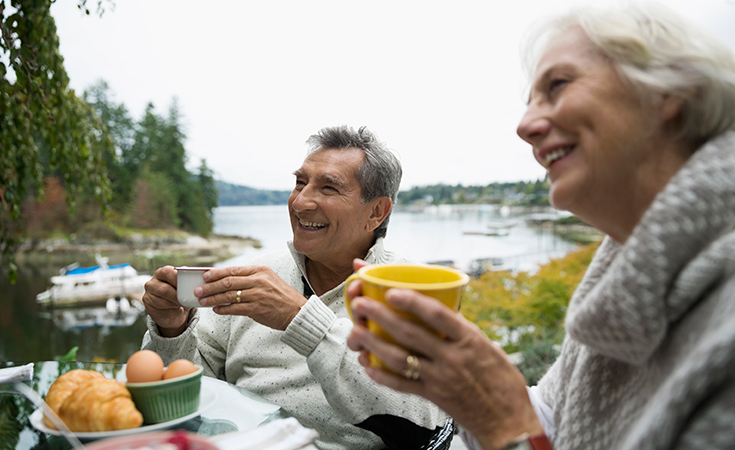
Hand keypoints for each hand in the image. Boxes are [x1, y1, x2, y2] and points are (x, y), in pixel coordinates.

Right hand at [142, 266, 190, 336]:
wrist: (176, 311)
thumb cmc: (181, 294)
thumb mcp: (185, 286)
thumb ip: (187, 280)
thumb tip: (194, 277)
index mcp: (161, 273)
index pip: (166, 272)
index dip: (177, 279)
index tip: (186, 286)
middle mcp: (152, 283)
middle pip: (163, 289)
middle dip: (177, 296)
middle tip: (185, 300)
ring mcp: (148, 296)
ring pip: (162, 302)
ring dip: (176, 305)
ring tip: (183, 305)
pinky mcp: (149, 309)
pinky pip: (162, 312)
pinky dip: (173, 312)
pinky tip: (178, 311)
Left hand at [196, 265, 306, 329]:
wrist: (297, 312)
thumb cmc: (281, 296)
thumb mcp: (268, 280)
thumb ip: (250, 278)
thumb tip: (227, 280)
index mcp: (260, 271)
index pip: (233, 270)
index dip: (216, 273)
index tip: (204, 275)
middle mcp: (259, 281)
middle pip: (228, 282)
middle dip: (210, 286)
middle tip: (198, 290)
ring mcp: (258, 295)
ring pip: (229, 296)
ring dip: (213, 298)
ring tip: (202, 301)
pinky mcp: (257, 309)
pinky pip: (235, 308)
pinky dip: (223, 309)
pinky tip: (216, 310)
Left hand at [346, 288, 543, 449]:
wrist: (509, 421)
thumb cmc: (501, 380)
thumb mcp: (488, 347)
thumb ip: (462, 331)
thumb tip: (438, 312)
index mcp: (469, 340)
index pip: (438, 315)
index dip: (413, 301)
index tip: (392, 291)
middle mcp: (453, 358)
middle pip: (410, 334)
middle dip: (380, 316)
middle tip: (360, 304)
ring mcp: (441, 378)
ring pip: (399, 358)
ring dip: (373, 344)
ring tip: (356, 332)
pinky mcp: (433, 397)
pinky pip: (402, 385)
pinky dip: (382, 375)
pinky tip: (368, 365)